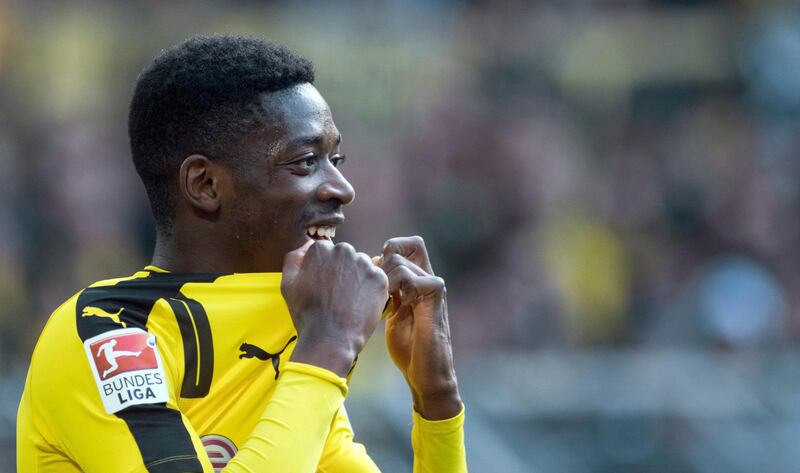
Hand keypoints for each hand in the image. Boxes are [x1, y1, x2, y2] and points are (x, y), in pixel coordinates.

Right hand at [282, 240, 387, 376]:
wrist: (331, 338)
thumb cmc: (307, 314)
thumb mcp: (288, 284)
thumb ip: (294, 258)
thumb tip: (307, 245)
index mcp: (321, 249)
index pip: (328, 253)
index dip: (326, 272)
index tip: (325, 287)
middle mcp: (343, 250)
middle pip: (346, 257)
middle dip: (344, 272)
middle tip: (337, 296)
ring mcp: (364, 263)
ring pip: (362, 267)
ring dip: (358, 280)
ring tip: (349, 302)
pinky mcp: (380, 278)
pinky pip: (376, 280)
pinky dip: (371, 291)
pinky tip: (360, 305)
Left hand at [376, 236, 461, 419]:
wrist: (425, 372)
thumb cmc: (407, 346)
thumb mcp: (391, 312)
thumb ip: (385, 292)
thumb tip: (366, 271)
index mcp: (417, 279)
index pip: (404, 245)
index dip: (386, 252)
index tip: (374, 277)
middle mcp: (427, 277)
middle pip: (406, 245)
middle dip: (383, 265)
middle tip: (376, 290)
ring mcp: (433, 285)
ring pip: (402, 263)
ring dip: (386, 281)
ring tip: (384, 303)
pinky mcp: (436, 295)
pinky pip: (413, 277)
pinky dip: (398, 290)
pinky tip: (396, 309)